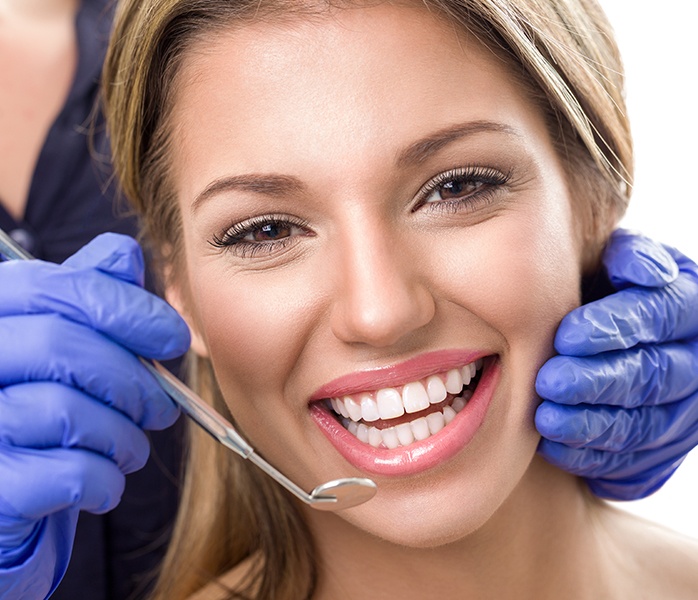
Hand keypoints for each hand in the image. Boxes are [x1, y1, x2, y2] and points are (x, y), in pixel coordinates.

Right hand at [0, 234, 188, 598]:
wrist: (8, 496)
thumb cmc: (40, 408)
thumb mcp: (62, 343)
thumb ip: (89, 294)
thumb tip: (125, 256)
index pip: (60, 289)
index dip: (129, 311)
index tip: (174, 338)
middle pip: (64, 348)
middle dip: (134, 381)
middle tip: (162, 408)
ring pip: (66, 412)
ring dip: (123, 437)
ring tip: (130, 448)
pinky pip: (64, 475)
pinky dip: (104, 481)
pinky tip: (104, 482)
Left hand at [535, 229, 697, 499]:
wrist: (614, 342)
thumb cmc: (605, 293)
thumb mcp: (617, 264)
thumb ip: (627, 258)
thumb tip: (636, 268)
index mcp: (688, 308)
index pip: (663, 315)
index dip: (616, 327)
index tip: (567, 335)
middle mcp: (694, 363)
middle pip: (654, 376)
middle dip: (598, 382)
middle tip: (550, 381)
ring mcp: (682, 414)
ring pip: (642, 425)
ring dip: (591, 424)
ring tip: (545, 419)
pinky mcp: (659, 451)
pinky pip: (630, 462)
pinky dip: (590, 457)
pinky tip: (553, 446)